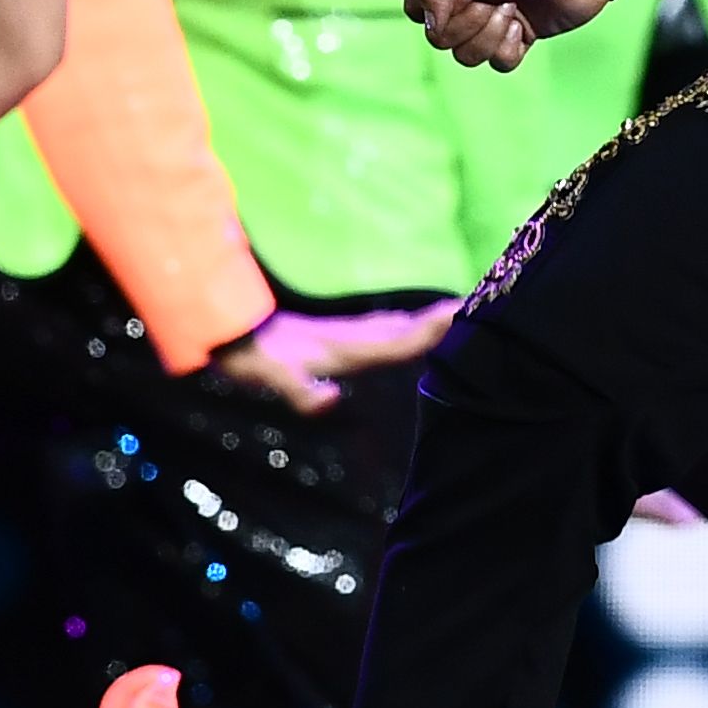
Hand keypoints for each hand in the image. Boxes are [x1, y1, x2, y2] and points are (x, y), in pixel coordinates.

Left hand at [217, 303, 452, 414]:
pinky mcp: (334, 338)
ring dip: (424, 322)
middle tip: (480, 306)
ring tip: (455, 315)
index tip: (465, 313)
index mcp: (347, 348)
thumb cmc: (253, 360)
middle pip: (405, 329)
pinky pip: (379, 331)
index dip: (433, 330)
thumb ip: (300, 392)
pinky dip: (400, 328)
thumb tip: (330, 401)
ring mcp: (343, 336)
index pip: (399, 339)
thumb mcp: (273, 379)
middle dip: (442, 320)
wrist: (227, 331)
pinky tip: (402, 331)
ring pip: (393, 327)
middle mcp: (352, 338)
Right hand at [412, 0, 611, 69]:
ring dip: (492, 35)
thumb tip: (429, 25)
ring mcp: (490, 21)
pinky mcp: (516, 39)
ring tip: (513, 10)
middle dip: (471, 22)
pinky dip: (511, 47)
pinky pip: (498, 63)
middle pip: (440, 39)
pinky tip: (525, 27)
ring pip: (466, 57)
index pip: (417, 10)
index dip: (435, 12)